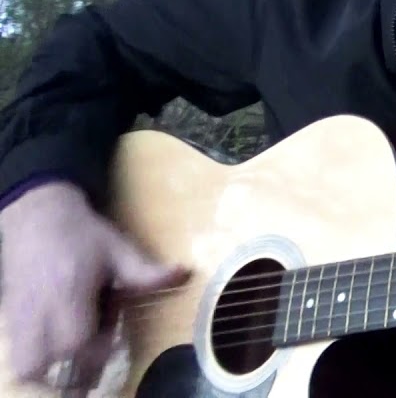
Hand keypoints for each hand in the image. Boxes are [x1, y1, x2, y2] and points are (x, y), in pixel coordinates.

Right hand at [0, 182, 186, 390]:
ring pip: (25, 364)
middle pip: (43, 362)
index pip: (74, 340)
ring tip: (76, 360)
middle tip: (96, 356)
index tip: (113, 342)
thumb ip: (146, 272)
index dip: (95, 351)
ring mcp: (19, 315)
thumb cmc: (82, 234)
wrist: (38, 217)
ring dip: (50, 371)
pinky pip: (17, 353)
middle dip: (72, 369)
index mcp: (68, 292)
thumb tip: (184, 274)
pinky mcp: (9, 317)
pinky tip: (59, 347)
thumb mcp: (118, 249)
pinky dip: (36, 361)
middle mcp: (38, 309)